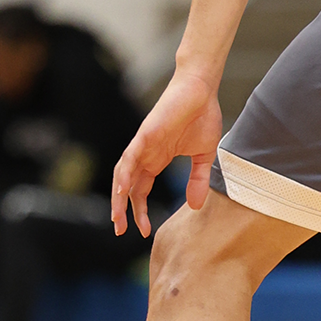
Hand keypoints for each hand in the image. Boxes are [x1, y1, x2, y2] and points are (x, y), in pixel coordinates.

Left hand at [112, 70, 220, 237]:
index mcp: (157, 160)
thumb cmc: (202, 116)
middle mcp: (146, 154)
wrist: (201, 89)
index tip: (144, 231)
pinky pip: (129, 157)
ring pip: (123, 174)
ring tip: (117, 218)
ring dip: (118, 197)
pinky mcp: (145, 134)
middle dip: (123, 210)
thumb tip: (196, 206)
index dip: (140, 211)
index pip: (141, 190)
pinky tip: (122, 191)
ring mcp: (143, 144)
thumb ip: (198, 180)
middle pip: (128, 187)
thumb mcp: (203, 156)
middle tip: (120, 231)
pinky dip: (124, 174)